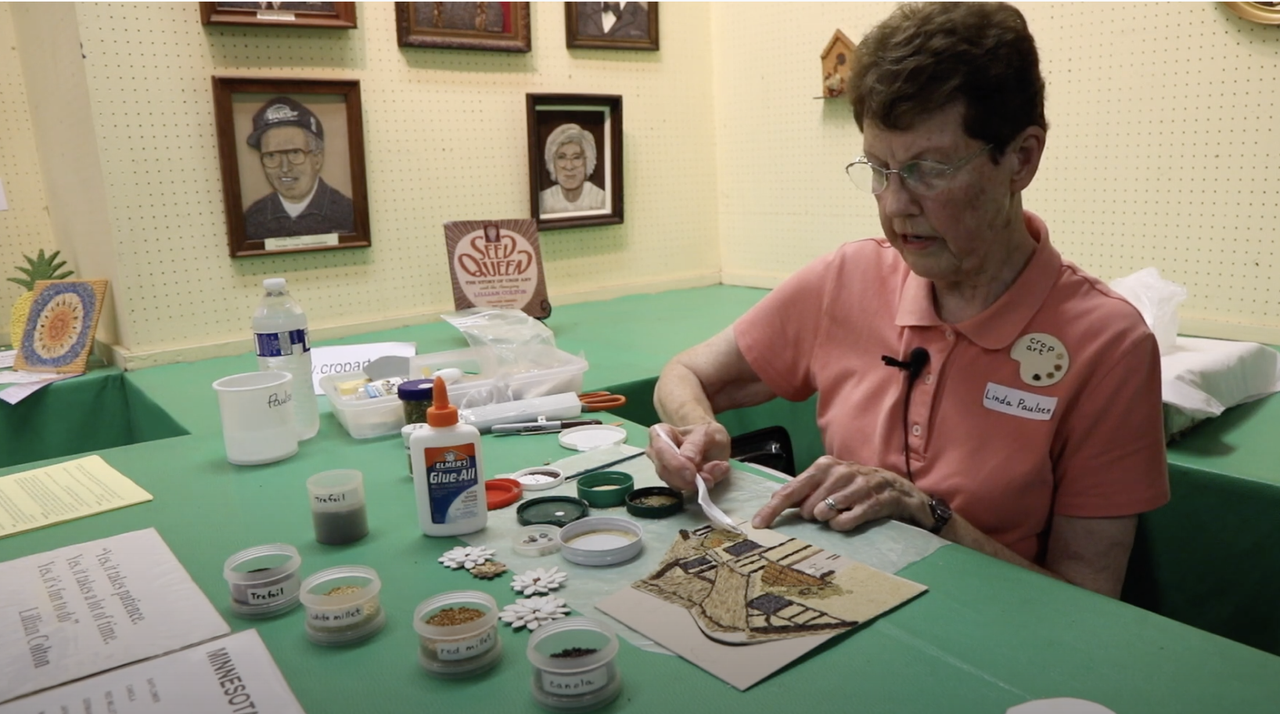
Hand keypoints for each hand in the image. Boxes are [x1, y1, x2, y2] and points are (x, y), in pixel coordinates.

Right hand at [646, 422, 730, 491]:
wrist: (714, 444)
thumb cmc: (707, 434)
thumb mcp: (708, 432)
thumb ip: (696, 444)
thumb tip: (687, 458)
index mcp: (660, 433)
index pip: (660, 449)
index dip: (674, 463)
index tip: (692, 472)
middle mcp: (657, 453)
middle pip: (664, 470)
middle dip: (686, 478)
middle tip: (708, 478)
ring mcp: (664, 469)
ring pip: (674, 483)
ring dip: (696, 482)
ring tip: (717, 471)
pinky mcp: (674, 482)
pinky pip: (684, 489)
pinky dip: (700, 486)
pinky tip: (712, 477)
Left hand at [751, 456, 930, 530]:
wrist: (903, 491)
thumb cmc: (858, 490)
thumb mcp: (830, 486)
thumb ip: (805, 493)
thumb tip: (775, 504)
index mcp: (824, 466)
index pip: (791, 489)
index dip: (772, 508)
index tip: (758, 524)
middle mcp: (840, 471)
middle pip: (807, 505)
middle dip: (811, 516)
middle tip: (826, 514)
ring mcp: (860, 484)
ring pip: (826, 511)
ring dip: (827, 519)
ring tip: (838, 516)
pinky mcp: (878, 500)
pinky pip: (849, 518)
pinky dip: (843, 524)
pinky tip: (848, 522)